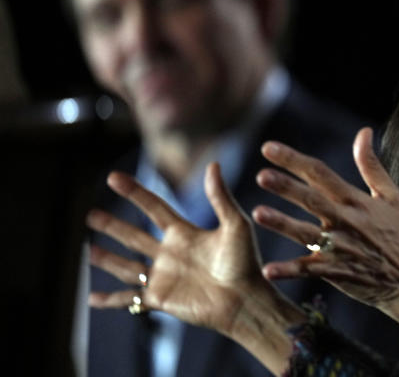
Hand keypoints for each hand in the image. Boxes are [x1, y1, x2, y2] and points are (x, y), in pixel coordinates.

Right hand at [86, 163, 304, 374]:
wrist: (245, 300)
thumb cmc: (245, 262)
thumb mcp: (235, 225)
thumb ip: (220, 197)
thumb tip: (213, 164)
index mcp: (185, 233)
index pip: (154, 208)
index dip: (134, 192)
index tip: (113, 177)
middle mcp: (171, 253)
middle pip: (134, 235)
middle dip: (112, 226)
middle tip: (90, 214)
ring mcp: (164, 276)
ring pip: (127, 266)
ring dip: (107, 259)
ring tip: (88, 250)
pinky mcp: (161, 299)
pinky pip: (130, 299)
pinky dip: (110, 300)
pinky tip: (91, 298)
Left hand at [254, 127, 398, 348]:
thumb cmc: (398, 234)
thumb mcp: (391, 196)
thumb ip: (372, 165)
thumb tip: (364, 131)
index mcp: (356, 201)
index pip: (321, 174)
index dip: (294, 160)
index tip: (268, 148)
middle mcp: (346, 221)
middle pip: (312, 200)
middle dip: (287, 187)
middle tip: (262, 176)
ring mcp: (339, 248)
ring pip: (305, 234)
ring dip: (282, 224)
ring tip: (258, 214)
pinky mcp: (334, 272)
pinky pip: (307, 271)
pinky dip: (288, 271)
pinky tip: (268, 270)